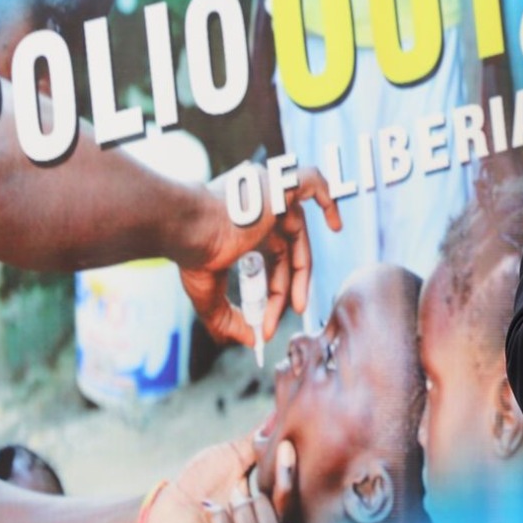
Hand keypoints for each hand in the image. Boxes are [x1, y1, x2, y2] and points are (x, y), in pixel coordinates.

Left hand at [143, 437, 282, 522]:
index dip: (289, 482)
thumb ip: (259, 443)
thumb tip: (279, 413)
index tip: (284, 447)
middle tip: (240, 488)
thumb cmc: (200, 483)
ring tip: (228, 498)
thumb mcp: (233, 459)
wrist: (163, 506)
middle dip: (264, 507)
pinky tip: (209, 506)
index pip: (289, 513)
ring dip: (243, 516)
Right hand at [181, 168, 339, 348]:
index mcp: (243, 225)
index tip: (268, 321)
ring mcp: (269, 195)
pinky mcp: (280, 185)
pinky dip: (328, 200)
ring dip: (301, 272)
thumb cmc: (191, 251)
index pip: (272, 255)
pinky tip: (336, 225)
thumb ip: (227, 317)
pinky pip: (313, 181)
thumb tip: (250, 341)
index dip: (276, 289)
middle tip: (289, 314)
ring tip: (298, 305)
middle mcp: (257, 208)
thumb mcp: (208, 292)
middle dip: (288, 287)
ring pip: (300, 232)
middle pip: (287, 249)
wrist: (186, 226)